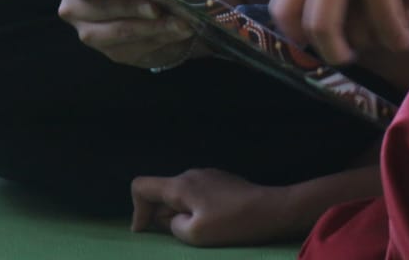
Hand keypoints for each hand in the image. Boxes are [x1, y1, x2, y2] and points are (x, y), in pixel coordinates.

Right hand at [53, 0, 201, 68]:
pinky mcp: (111, 52)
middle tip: (156, 6)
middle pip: (91, 7)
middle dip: (126, 6)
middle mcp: (76, 6)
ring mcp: (91, 32)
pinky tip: (179, 32)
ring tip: (179, 22)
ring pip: (113, 33)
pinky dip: (158, 38)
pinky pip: (132, 48)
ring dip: (148, 28)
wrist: (157, 9)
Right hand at [131, 169, 295, 246]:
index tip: (144, 230)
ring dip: (179, 213)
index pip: (141, 186)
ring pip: (180, 194)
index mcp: (180, 185)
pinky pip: (196, 194)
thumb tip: (171, 219)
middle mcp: (190, 174)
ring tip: (200, 231)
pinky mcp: (220, 181)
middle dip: (161, 216)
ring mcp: (207, 175)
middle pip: (161, 193)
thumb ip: (172, 226)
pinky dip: (194, 209)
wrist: (271, 209)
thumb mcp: (195, 234)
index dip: (137, 210)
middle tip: (180, 234)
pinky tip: (214, 222)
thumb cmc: (232, 223)